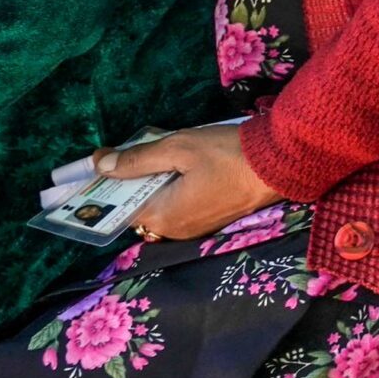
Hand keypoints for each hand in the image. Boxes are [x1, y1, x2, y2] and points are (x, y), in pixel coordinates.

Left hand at [97, 124, 276, 241]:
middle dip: (130, 184)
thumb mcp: (180, 147)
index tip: (94, 167)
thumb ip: (138, 158)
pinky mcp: (214, 219)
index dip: (105, 186)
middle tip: (131, 155)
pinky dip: (172, 190)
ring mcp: (196, 228)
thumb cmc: (228, 154)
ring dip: (153, 185)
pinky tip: (181, 169)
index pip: (118, 206)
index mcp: (163, 216)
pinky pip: (180, 207)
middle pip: (139, 206)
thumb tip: (101, 165)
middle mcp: (175, 230)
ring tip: (157, 158)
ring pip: (160, 206)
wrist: (283, 163)